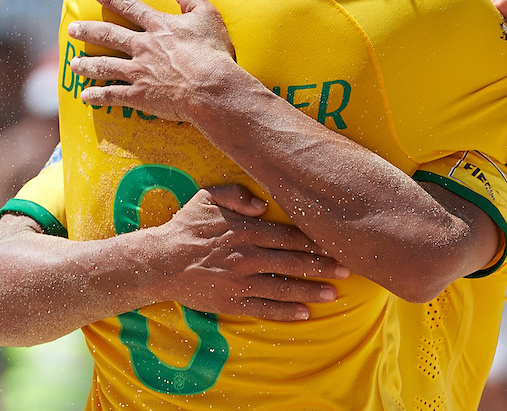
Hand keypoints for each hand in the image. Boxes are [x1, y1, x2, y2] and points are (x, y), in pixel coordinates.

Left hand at [67, 0, 237, 120]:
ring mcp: (139, 71)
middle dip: (88, 31)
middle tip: (71, 28)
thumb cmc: (213, 52)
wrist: (212, 87)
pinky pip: (113, 96)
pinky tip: (85, 97)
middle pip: (109, 36)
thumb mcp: (208, 17)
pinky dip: (98, 96)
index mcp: (159, 26)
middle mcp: (143, 46)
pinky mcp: (140, 95)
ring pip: (105, 65)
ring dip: (87, 64)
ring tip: (72, 64)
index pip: (131, 7)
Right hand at [147, 184, 349, 320]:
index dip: (315, 240)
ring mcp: (240, 282)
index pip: (289, 236)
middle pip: (293, 262)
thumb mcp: (208, 197)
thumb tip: (263, 204)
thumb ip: (237, 194)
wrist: (159, 261)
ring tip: (334, 294)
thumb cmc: (186, 226)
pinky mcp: (231, 302)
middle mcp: (247, 256)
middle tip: (348, 269)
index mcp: (246, 230)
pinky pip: (264, 309)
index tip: (337, 242)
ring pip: (283, 287)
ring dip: (311, 290)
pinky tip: (305, 313)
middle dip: (322, 266)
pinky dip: (286, 312)